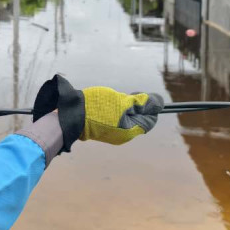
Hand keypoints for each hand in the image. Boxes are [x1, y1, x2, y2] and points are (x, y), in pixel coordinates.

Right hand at [32, 75, 163, 150]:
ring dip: (122, 107)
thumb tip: (159, 104)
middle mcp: (123, 135)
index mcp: (130, 130)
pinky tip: (103, 105)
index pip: (150, 118)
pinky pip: (114, 119)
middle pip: (138, 118)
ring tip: (110, 99)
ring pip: (126, 117)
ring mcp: (112, 133)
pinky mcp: (102, 129)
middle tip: (122, 96)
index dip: (148, 105)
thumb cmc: (97, 107)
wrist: (70, 114)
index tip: (136, 95)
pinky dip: (112, 110)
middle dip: (134, 106)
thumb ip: (141, 103)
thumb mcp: (121, 102)